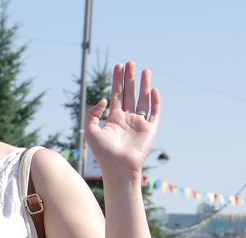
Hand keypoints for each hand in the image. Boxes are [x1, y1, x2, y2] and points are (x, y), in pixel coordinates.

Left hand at [83, 61, 160, 177]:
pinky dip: (155, 101)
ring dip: (144, 85)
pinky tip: (153, 90)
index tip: (118, 66)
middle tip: (130, 62)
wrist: (118, 167)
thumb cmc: (103, 152)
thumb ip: (93, 114)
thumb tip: (105, 99)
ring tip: (144, 70)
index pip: (116, 95)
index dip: (117, 81)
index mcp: (114, 119)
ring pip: (142, 99)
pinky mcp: (150, 129)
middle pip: (129, 94)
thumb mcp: (90, 131)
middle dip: (130, 78)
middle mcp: (127, 119)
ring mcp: (139, 123)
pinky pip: (154, 112)